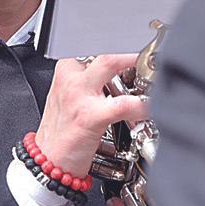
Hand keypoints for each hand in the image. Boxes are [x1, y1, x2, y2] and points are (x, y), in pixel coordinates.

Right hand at [34, 54, 146, 177]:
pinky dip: (141, 105)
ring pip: (111, 62)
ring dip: (138, 64)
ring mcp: (79, 95)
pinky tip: (149, 109)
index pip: (96, 45)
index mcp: (66, 70)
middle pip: (105, 46)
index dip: (122, 43)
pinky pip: (123, 104)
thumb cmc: (61, 132)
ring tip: (156, 73)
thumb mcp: (70, 96)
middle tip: (153, 53)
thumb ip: (91, 80)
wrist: (47, 162)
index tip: (141, 45)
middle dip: (133, 47)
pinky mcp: (90, 117)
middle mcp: (71, 78)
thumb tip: (121, 71)